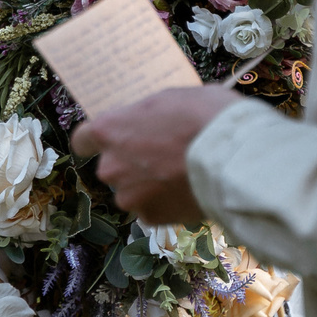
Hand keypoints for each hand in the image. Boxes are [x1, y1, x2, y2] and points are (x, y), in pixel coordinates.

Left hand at [70, 86, 239, 225]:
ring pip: (132, 191)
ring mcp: (129, 196)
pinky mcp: (151, 218)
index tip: (113, 140)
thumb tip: (150, 122)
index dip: (97, 141)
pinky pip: (152, 209)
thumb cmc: (204, 117)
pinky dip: (166, 203)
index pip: (82, 139)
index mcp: (109, 130)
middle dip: (131, 163)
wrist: (234, 159)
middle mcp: (110, 166)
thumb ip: (148, 116)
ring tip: (180, 175)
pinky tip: (188, 191)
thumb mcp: (172, 98)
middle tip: (163, 155)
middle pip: (111, 167)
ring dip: (148, 186)